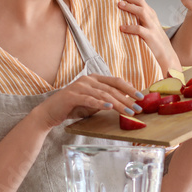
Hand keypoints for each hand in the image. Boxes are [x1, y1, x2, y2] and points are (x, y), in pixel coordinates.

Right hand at [33, 74, 147, 128]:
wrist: (50, 112)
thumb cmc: (73, 107)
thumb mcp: (93, 102)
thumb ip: (106, 99)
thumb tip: (126, 99)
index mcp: (94, 79)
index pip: (115, 81)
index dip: (129, 88)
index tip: (141, 97)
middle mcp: (88, 79)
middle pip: (112, 88)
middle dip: (127, 99)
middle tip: (138, 108)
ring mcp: (79, 86)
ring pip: (103, 94)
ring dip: (118, 104)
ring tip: (128, 112)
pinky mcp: (72, 96)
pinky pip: (89, 99)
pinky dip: (100, 104)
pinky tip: (109, 107)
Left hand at [114, 0, 180, 73]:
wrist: (167, 56)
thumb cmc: (154, 42)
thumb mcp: (147, 28)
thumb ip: (137, 21)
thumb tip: (120, 16)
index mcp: (150, 14)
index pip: (139, 0)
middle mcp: (152, 18)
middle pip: (140, 2)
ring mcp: (152, 27)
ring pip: (142, 12)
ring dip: (130, 7)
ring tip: (119, 5)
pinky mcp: (151, 37)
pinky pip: (140, 30)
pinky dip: (130, 28)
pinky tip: (122, 28)